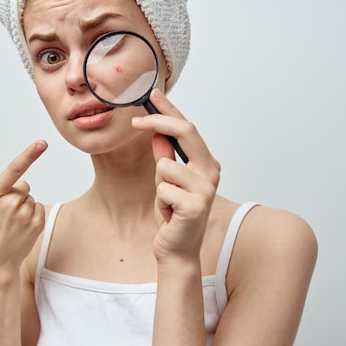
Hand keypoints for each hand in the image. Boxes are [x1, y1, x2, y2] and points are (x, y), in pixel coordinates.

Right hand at [0, 140, 47, 270]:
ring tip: (10, 222)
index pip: (14, 169)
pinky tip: (20, 227)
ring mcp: (25, 214)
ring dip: (22, 206)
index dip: (29, 154)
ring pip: (29, 197)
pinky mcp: (37, 223)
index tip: (42, 143)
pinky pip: (38, 207)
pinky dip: (31, 215)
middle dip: (14, 194)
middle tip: (2, 213)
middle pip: (22, 185)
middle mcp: (11, 202)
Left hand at [132, 90, 219, 264]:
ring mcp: (205, 188)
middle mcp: (211, 172)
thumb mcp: (166, 182)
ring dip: (158, 184)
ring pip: (164, 165)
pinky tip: (169, 214)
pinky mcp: (195, 205)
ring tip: (167, 201)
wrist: (177, 250)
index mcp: (206, 163)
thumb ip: (166, 157)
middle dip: (157, 122)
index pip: (188, 128)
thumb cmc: (173, 216)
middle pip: (185, 131)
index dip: (169, 110)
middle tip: (134, 121)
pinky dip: (159, 202)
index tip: (152, 95)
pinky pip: (162, 189)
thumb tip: (158, 133)